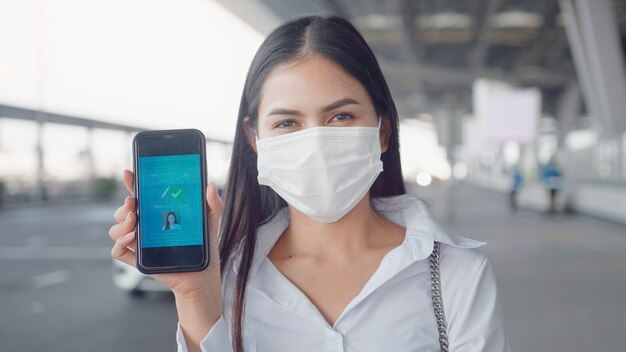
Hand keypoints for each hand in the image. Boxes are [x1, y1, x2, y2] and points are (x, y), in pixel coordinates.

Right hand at [108, 170, 223, 305]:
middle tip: (133, 203)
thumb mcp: (210, 222)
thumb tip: (211, 185)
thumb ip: (213, 204)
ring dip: (120, 223)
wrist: (203, 277)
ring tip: (134, 221)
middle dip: (123, 206)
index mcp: (159, 215)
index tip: (130, 173)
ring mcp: (140, 244)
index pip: (141, 196)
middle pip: (123, 212)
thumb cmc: (204, 249)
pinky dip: (119, 243)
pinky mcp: (139, 260)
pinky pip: (117, 251)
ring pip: (116, 229)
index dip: (132, 184)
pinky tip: (133, 237)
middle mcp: (146, 228)